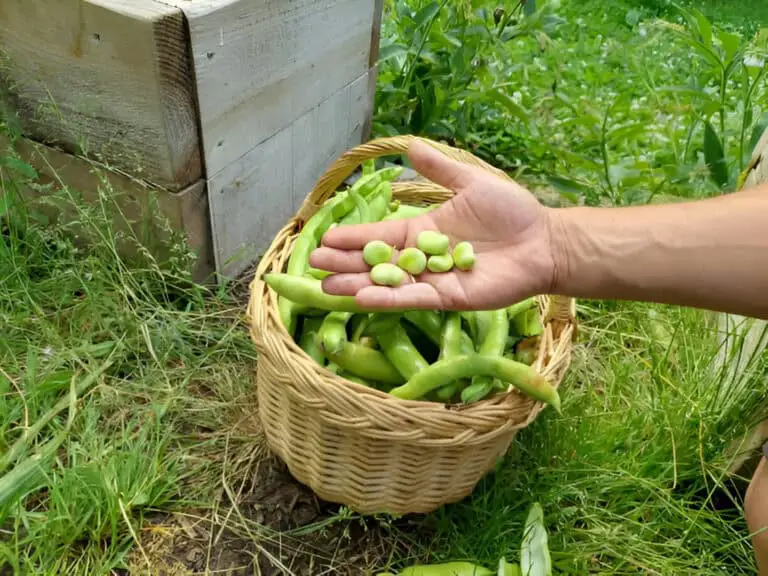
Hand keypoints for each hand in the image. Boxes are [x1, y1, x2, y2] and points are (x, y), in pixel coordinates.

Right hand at [309, 140, 559, 309]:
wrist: (543, 241)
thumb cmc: (512, 212)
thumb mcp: (471, 182)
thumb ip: (440, 170)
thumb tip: (410, 145)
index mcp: (423, 230)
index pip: (380, 235)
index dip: (353, 237)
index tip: (324, 237)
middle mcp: (423, 257)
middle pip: (376, 262)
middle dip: (345, 263)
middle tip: (313, 264)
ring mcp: (434, 280)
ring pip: (388, 283)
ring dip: (357, 285)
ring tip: (326, 286)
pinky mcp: (450, 298)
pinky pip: (415, 299)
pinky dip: (389, 298)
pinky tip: (362, 298)